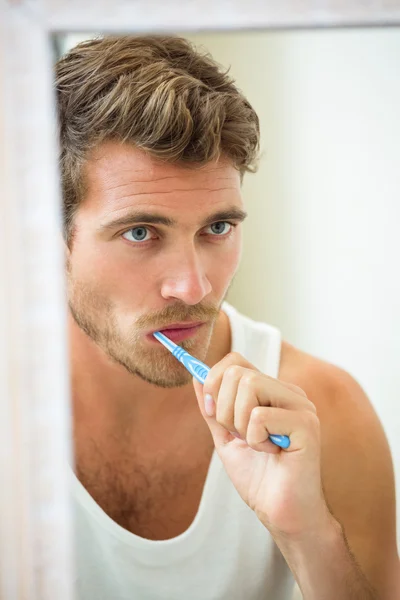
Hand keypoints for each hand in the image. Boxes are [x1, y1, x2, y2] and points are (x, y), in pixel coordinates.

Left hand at [192, 352, 330, 539]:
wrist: (281, 513)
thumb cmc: (258, 477)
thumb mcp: (226, 437)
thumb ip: (212, 407)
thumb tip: (197, 375)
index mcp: (272, 391)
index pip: (236, 360)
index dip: (214, 381)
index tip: (212, 412)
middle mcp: (289, 392)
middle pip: (237, 372)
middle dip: (224, 409)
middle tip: (240, 436)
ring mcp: (301, 405)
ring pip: (249, 386)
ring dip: (240, 424)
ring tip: (257, 445)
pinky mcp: (306, 423)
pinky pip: (260, 416)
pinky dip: (256, 441)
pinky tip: (272, 454)